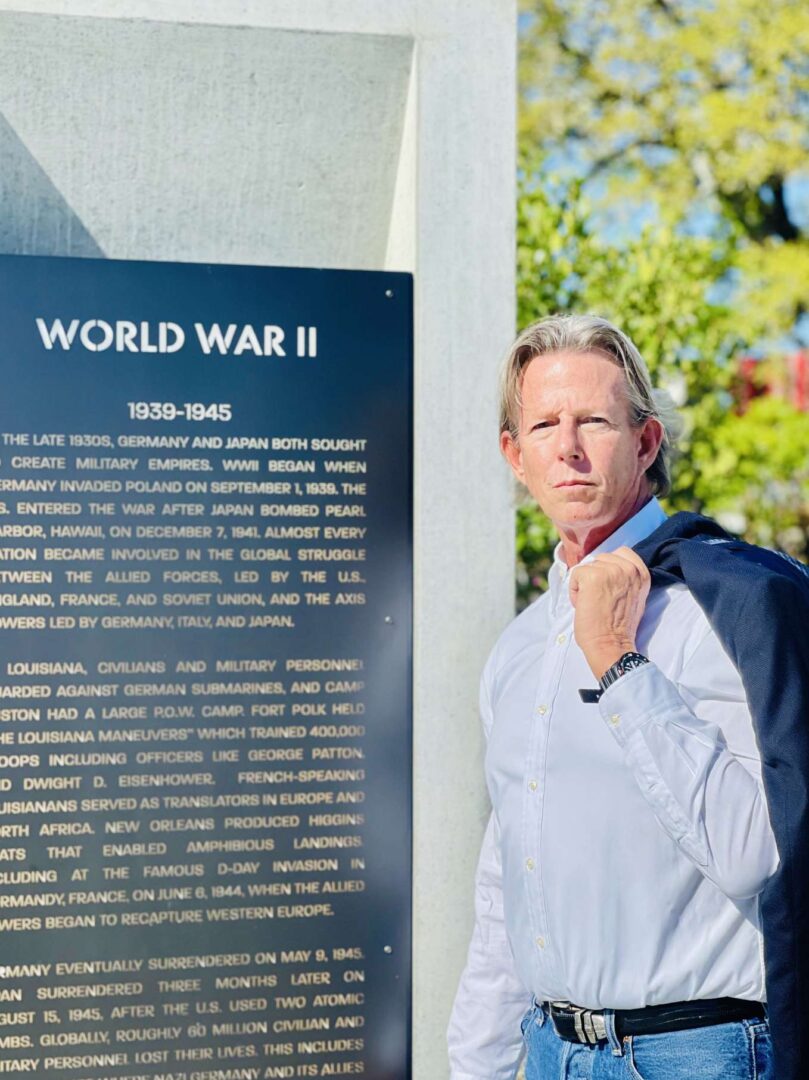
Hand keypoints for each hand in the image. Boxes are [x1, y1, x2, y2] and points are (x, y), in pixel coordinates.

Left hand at [568, 546, 650, 679]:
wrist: (611, 645)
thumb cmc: (618, 627)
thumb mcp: (633, 596)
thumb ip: (626, 579)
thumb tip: (607, 567)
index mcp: (641, 573)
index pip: (622, 552)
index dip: (609, 567)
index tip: (609, 587)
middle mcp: (628, 568)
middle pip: (601, 559)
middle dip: (596, 577)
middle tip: (602, 601)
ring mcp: (611, 570)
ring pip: (587, 567)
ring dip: (585, 585)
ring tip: (595, 604)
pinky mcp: (593, 577)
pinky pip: (575, 575)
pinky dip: (574, 591)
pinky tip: (585, 606)